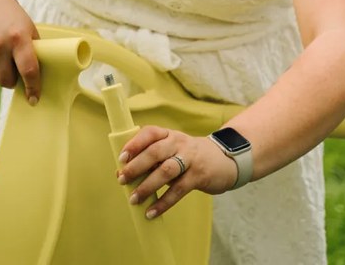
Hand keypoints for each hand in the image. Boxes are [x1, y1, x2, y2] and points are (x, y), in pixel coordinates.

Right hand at [0, 0, 41, 103]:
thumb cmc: (10, 15)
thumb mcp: (26, 28)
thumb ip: (32, 50)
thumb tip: (37, 79)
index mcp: (19, 38)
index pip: (29, 70)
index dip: (33, 88)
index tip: (34, 99)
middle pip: (6, 81)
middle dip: (12, 81)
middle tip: (14, 74)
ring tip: (0, 57)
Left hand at [116, 126, 239, 218]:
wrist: (224, 159)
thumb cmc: (187, 156)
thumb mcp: (171, 150)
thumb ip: (149, 159)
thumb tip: (120, 173)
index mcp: (168, 134)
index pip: (149, 133)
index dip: (134, 144)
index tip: (121, 158)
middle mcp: (178, 143)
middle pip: (155, 152)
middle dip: (136, 167)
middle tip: (122, 180)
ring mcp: (190, 159)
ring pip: (166, 171)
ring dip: (147, 186)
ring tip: (134, 199)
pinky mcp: (199, 176)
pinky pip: (178, 190)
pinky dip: (163, 202)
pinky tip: (152, 212)